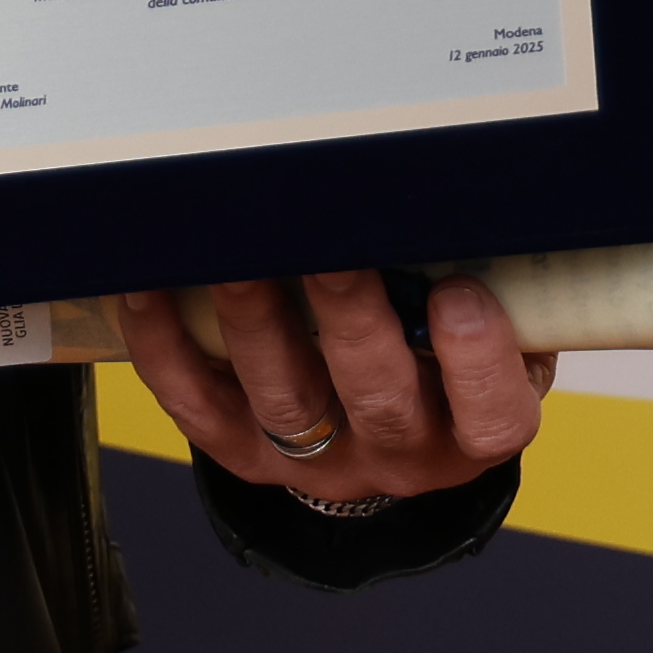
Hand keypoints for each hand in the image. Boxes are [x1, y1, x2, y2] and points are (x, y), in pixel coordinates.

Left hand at [117, 273, 553, 507]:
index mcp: (471, 430)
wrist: (386, 438)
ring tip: (236, 254)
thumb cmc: (445, 356)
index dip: (477, 363)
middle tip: (330, 249)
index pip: (492, 419)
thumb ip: (498, 286)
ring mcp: (315, 460)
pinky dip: (167, 345)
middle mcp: (398, 453)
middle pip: (379, 401)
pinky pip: (196, 403)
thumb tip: (476, 191)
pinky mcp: (242, 451)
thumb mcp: (501, 337)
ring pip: (284, 400)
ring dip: (256, 320)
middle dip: (352, 319)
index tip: (458, 295)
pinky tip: (150, 285)